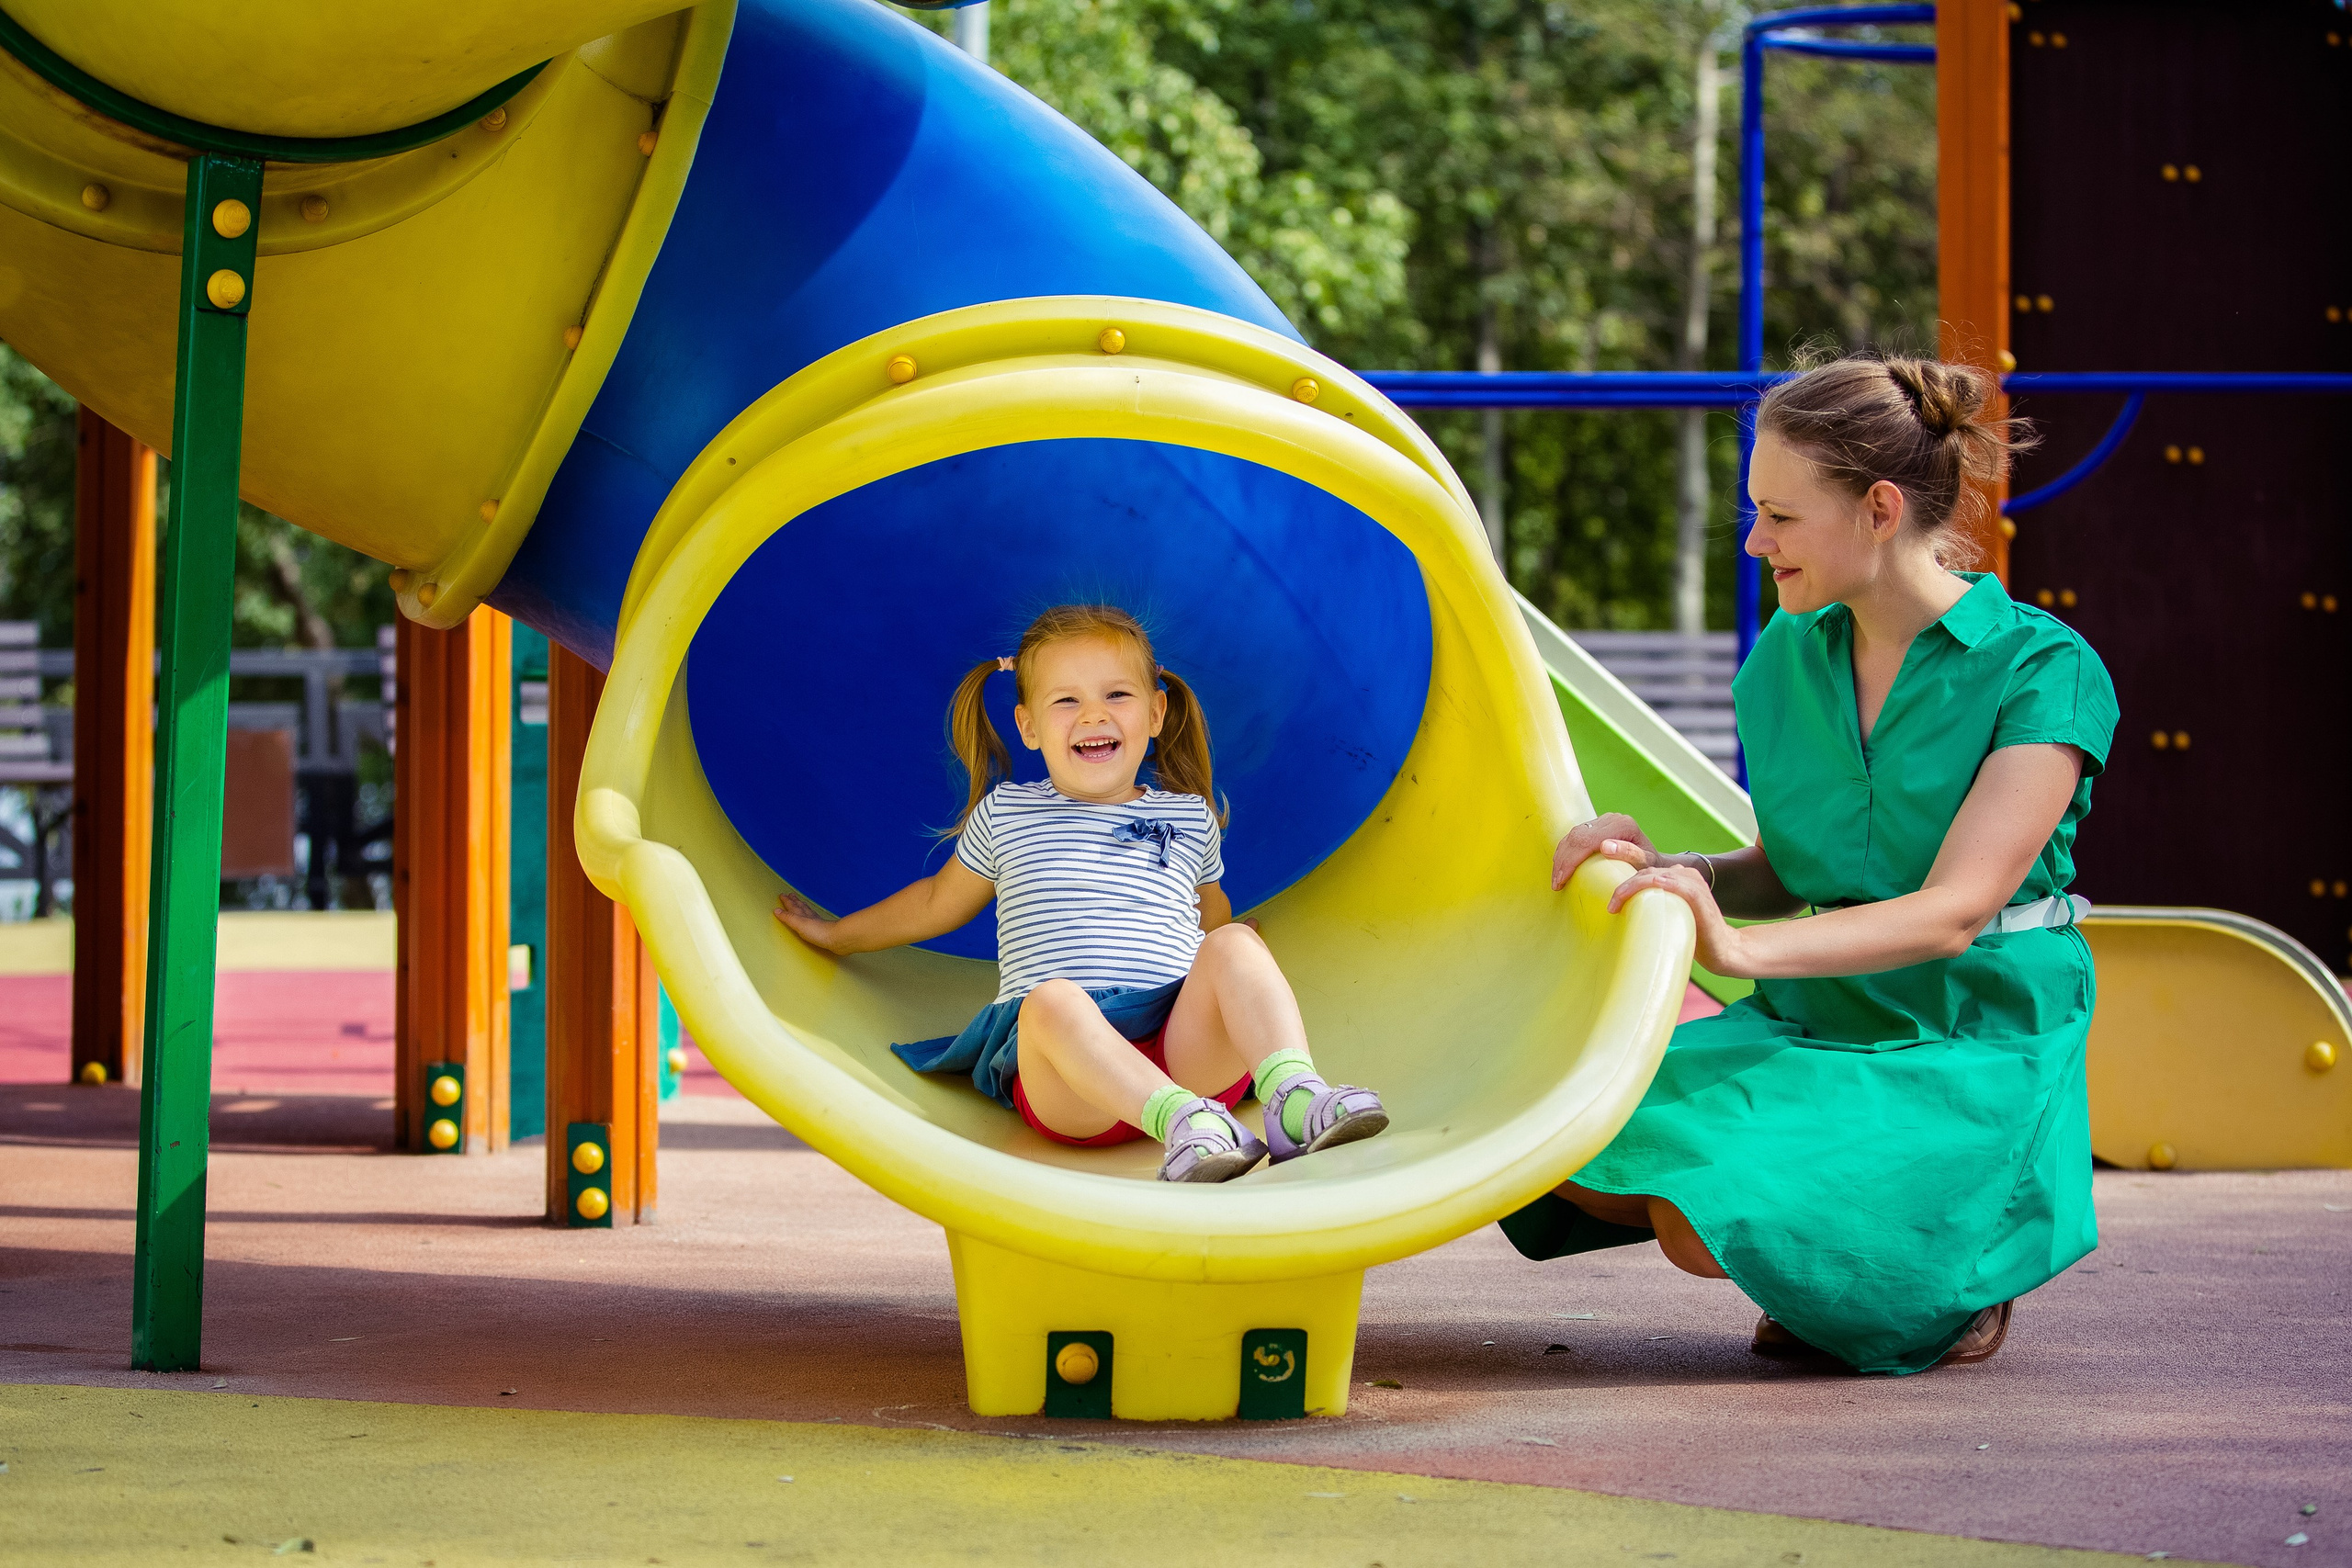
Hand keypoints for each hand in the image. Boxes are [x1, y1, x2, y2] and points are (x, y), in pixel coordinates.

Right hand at [772, 889, 843, 954]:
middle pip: (800, 906)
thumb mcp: (798, 924)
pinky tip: (812, 916)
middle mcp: (809, 916)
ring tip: (800, 902)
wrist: (835, 938)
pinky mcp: (822, 928)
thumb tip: (776, 910)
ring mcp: (816, 922)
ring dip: (802, 906)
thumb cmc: (816, 932)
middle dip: (794, 901)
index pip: (792, 906)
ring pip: (807, 911)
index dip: (787, 901)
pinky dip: (810, 914)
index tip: (782, 895)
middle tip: (791, 895)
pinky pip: (813, 918)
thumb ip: (788, 917)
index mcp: (802, 915)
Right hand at [1551, 813, 1658, 890]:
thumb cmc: (1651, 866)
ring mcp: (1603, 820)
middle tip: (1556, 883)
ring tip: (1556, 878)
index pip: (1587, 840)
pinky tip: (1561, 866)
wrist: (1655, 861)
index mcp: (1623, 825)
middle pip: (1577, 836)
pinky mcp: (1597, 825)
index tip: (1561, 881)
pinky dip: (1565, 851)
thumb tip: (1605, 846)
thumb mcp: (1646, 863)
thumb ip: (1630, 854)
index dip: (1571, 861)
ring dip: (1561, 856)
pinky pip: (1575, 835)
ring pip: (1573, 834)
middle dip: (1563, 861)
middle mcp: (1612, 819)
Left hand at [1606, 861, 1748, 976]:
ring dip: (1633, 886)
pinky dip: (1662, 883)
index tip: (1611, 901)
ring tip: (1616, 902)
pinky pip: (1678, 884)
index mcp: (1677, 877)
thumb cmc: (1693, 935)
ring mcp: (1693, 884)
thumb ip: (1653, 906)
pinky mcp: (1699, 896)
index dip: (1625, 883)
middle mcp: (1685, 875)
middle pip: (1647, 872)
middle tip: (1611, 905)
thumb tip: (1621, 912)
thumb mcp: (1669, 915)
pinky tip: (1650, 885)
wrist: (1722, 949)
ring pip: (1656, 876)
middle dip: (1624, 885)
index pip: (1645, 872)